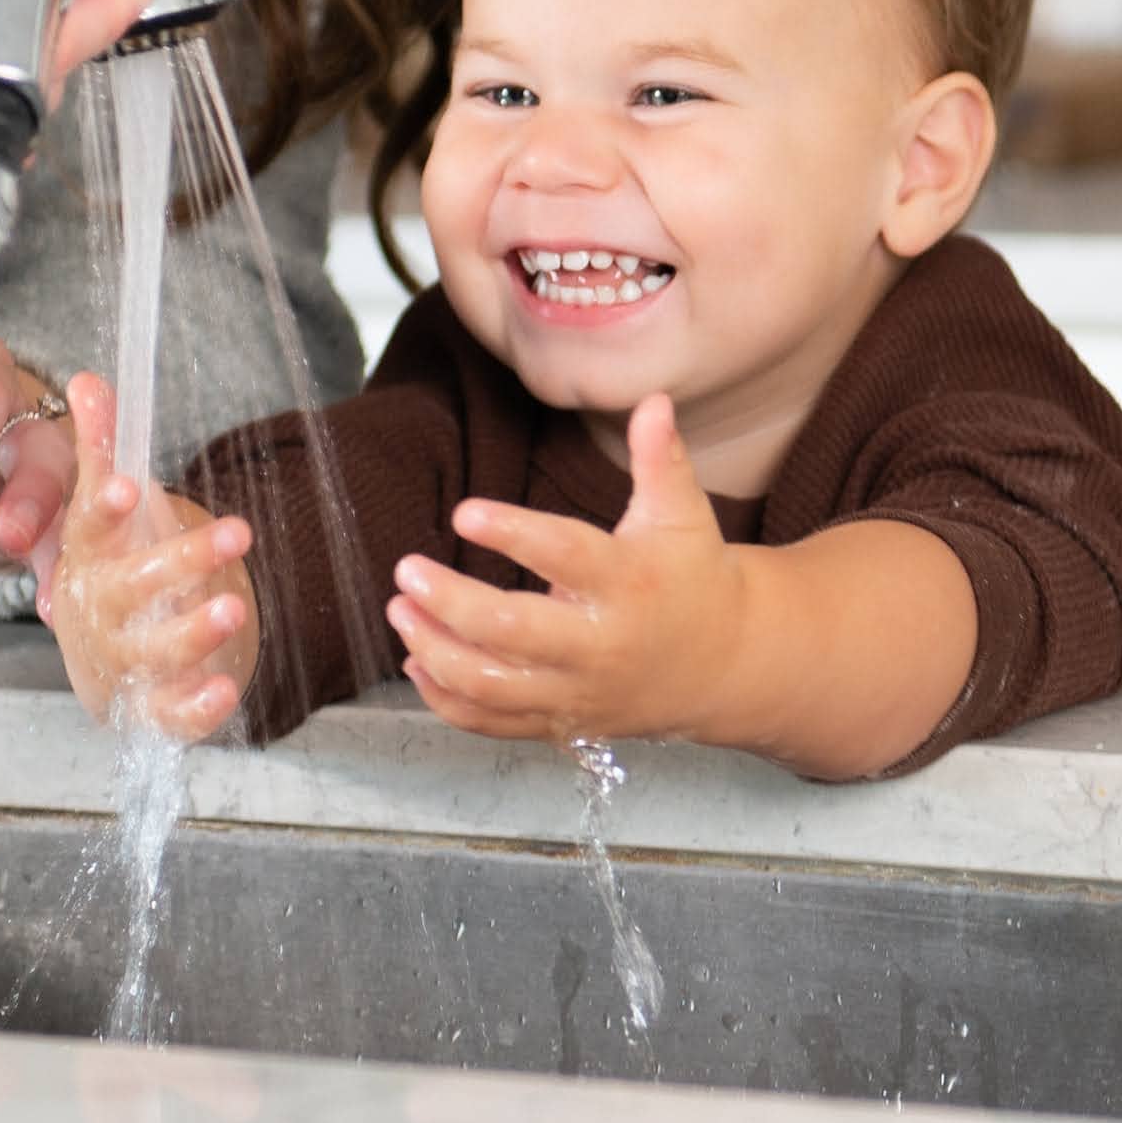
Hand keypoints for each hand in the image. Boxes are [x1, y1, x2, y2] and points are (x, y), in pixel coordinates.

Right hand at [37, 371, 256, 739]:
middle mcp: (100, 610)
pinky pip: (170, 713)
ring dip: (192, 633)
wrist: (97, 657)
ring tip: (233, 609)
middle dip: (180, 563)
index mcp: (87, 556)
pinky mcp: (150, 705)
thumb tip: (89, 378)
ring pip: (152, 651)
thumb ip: (100, 444)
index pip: (90, 527)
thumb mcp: (100, 505)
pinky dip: (195, 708)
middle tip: (234, 535)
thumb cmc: (107, 566)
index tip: (125, 486)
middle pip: (132, 588)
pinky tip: (225, 690)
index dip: (105, 507)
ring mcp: (124, 660)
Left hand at [387, 397, 753, 746]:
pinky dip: (447, 699)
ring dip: (435, 651)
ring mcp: (577, 691)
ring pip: (493, 685)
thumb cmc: (691, 576)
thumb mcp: (683, 514)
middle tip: (406, 569)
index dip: (513, 534)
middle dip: (450, 603)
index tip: (464, 512)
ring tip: (399, 610)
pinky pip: (493, 723)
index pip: (564, 556)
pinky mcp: (562, 722)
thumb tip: (653, 400)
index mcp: (628, 583)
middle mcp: (599, 645)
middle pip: (513, 633)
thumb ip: (661, 458)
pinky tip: (416, 661)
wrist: (722, 665)